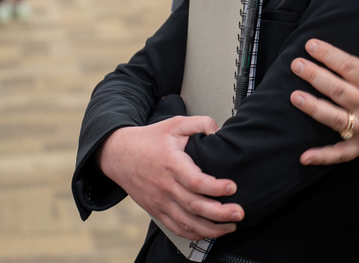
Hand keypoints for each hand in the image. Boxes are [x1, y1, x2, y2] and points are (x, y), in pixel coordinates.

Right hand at [99, 116, 242, 239]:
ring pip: (187, 222)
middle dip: (220, 213)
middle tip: (239, 212)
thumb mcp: (175, 124)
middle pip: (194, 206)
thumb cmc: (150, 139)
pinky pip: (177, 228)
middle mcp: (165, 186)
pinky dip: (195, 234)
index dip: (215, 187)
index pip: (195, 181)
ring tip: (230, 226)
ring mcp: (160, 201)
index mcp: (171, 163)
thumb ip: (200, 123)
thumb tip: (219, 131)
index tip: (232, 187)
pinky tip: (210, 232)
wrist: (119, 155)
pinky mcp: (157, 210)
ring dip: (211, 229)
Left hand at [290, 32, 358, 164]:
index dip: (329, 55)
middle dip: (315, 76)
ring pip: (335, 118)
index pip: (350, 66)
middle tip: (296, 65)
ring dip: (314, 108)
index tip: (311, 45)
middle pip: (337, 90)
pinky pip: (340, 153)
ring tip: (294, 97)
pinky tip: (305, 156)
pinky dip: (323, 156)